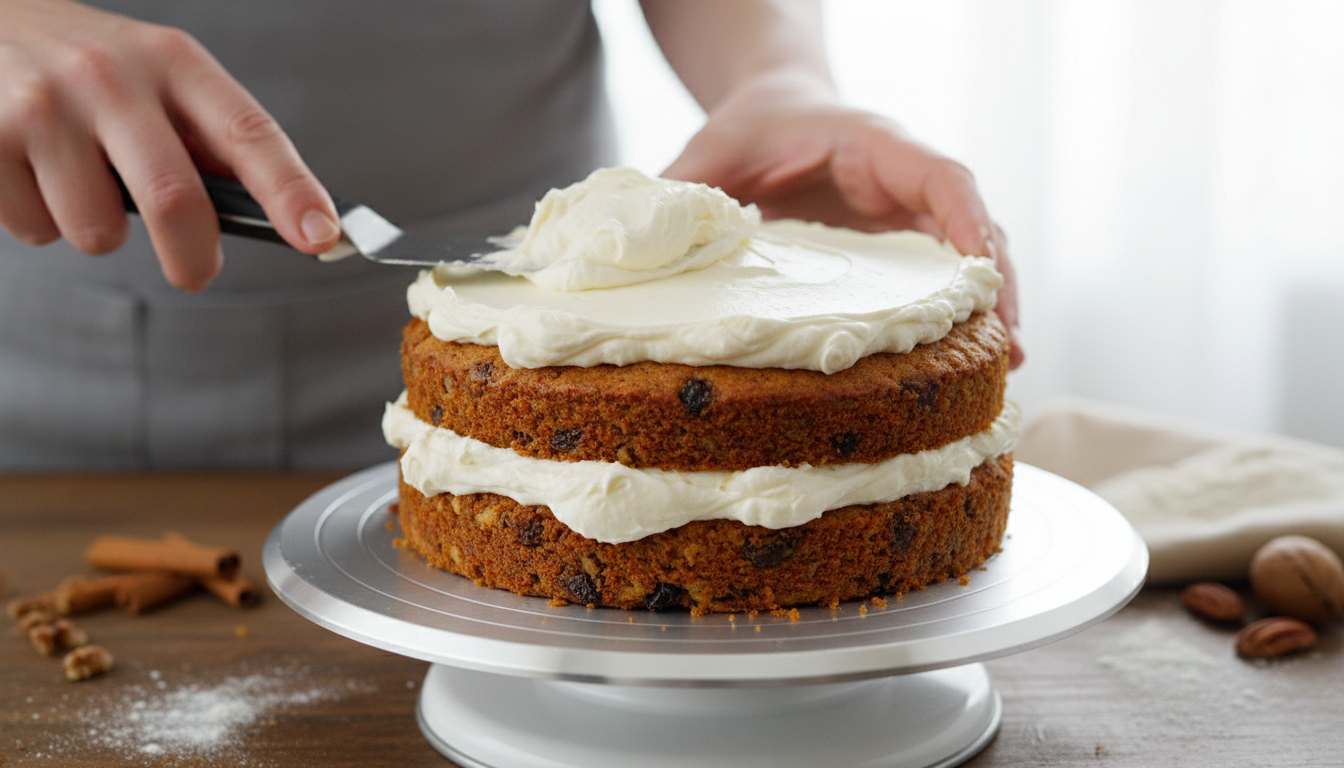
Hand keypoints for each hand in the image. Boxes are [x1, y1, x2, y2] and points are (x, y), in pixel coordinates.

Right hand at [0, 0, 340, 290]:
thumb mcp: (156, 78)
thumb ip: (209, 140)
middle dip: (193, 258)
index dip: (291, 190)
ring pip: (97, 231)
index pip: (248, 133)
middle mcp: (109, 76)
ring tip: (78, 182)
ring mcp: (43, 106)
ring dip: (98, 232)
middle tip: (195, 273)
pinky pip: (36, 229)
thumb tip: (283, 215)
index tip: (322, 235)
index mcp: (173, 61)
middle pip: (174, 200)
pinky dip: (41, 221)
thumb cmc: (84, 65)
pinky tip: (32, 172)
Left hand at [664, 73, 1022, 367]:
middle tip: (1008, 345)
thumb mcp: (712, 150)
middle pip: (974, 225)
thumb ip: (684, 188)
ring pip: (970, 256)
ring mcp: (908, 214)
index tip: (980, 266)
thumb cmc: (749, 124)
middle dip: (995, 283)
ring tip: (1005, 365)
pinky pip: (942, 276)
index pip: (940, 175)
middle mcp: (905, 181)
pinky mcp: (899, 243)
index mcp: (873, 146)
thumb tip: (643, 242)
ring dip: (990, 306)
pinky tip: (969, 359)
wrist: (772, 109)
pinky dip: (959, 312)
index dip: (965, 219)